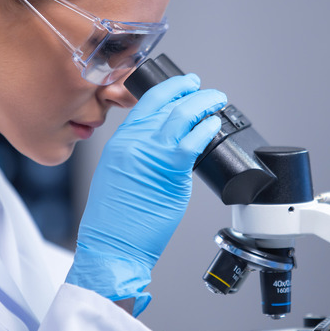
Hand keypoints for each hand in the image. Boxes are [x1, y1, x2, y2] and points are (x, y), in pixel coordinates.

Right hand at [66, 74, 226, 314]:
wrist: (111, 246)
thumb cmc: (114, 221)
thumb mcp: (117, 176)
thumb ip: (138, 156)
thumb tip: (165, 146)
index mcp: (120, 143)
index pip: (146, 103)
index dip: (169, 88)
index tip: (183, 85)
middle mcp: (133, 143)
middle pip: (166, 103)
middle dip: (190, 90)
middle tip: (205, 90)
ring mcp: (151, 155)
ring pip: (182, 115)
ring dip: (204, 103)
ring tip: (217, 101)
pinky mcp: (170, 172)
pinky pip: (193, 141)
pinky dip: (207, 129)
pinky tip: (214, 125)